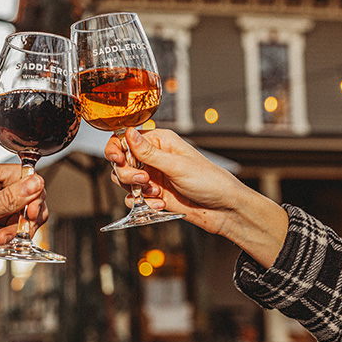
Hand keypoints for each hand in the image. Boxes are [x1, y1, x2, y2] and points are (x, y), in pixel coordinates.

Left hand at [0, 161, 47, 270]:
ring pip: (13, 217)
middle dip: (23, 219)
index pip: (22, 177)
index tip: (32, 216)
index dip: (32, 197)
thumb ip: (7, 200)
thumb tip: (36, 183)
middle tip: (18, 235)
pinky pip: (1, 229)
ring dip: (11, 233)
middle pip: (22, 199)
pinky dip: (1, 240)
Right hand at [105, 128, 287, 266]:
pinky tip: (160, 205)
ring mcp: (153, 178)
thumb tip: (128, 132)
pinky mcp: (154, 196)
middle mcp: (154, 158)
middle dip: (127, 174)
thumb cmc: (209, 181)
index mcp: (160, 142)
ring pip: (124, 181)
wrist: (223, 210)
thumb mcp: (177, 165)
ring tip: (155, 193)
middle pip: (121, 162)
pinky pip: (134, 199)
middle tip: (144, 180)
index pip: (126, 139)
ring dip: (136, 190)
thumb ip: (148, 152)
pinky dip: (143, 204)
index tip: (118, 159)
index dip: (117, 149)